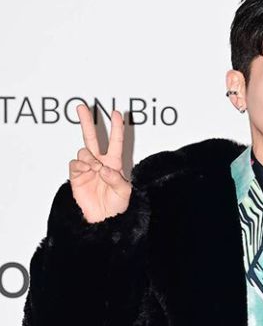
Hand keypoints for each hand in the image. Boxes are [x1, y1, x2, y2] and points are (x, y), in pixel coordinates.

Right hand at [69, 104, 131, 222]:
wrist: (103, 218)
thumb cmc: (117, 205)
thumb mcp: (124, 193)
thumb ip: (117, 180)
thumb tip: (103, 168)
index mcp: (115, 163)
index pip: (115, 141)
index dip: (116, 127)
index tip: (117, 113)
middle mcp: (100, 162)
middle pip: (92, 137)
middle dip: (86, 121)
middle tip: (81, 106)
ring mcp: (87, 168)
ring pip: (83, 151)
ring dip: (89, 157)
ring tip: (94, 168)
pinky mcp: (76, 176)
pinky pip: (75, 163)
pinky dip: (80, 165)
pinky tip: (86, 172)